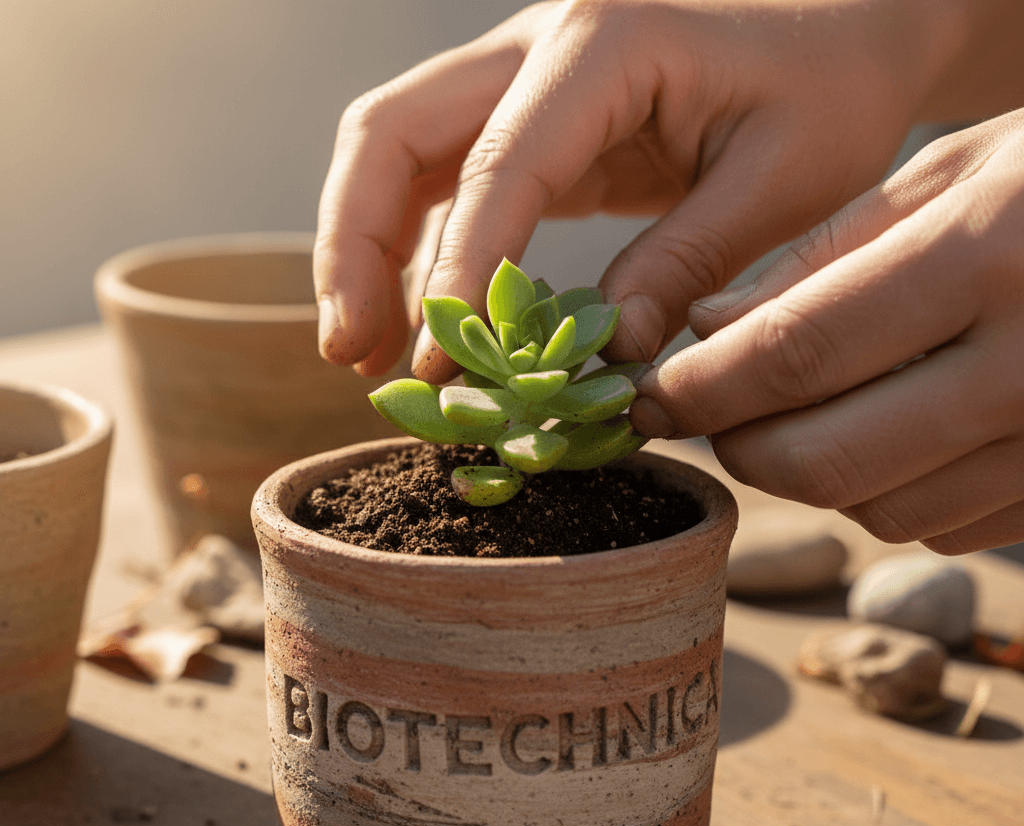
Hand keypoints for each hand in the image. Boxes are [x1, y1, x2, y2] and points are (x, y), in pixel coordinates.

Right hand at [315, 0, 973, 380]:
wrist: (847, 17)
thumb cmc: (832, 83)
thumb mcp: (782, 179)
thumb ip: (686, 262)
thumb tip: (606, 360)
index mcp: (603, 42)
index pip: (495, 167)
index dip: (457, 275)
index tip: (441, 369)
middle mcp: (539, 45)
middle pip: (389, 131)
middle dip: (351, 248)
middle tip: (348, 352)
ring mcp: (524, 78)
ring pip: (395, 151)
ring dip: (364, 251)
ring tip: (363, 352)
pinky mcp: (534, 121)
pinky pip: (443, 178)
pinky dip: (419, 250)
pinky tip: (427, 319)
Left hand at [635, 113, 1023, 552]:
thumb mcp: (953, 172)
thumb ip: (824, 255)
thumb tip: (707, 329)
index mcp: (993, 255)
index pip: (795, 354)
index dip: (699, 388)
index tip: (649, 395)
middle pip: (821, 460)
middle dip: (739, 443)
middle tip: (713, 408)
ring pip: (872, 508)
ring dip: (807, 472)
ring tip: (804, 409)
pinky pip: (936, 523)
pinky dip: (882, 491)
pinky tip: (889, 431)